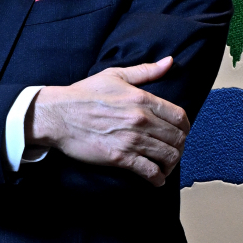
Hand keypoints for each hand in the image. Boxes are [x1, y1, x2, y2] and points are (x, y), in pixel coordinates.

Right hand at [28, 57, 187, 185]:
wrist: (58, 115)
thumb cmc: (83, 94)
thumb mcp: (115, 75)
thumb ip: (146, 71)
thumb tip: (170, 62)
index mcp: (143, 99)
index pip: (179, 117)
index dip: (185, 128)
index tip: (181, 134)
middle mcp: (141, 120)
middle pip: (177, 138)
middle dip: (179, 148)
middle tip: (173, 152)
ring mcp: (131, 140)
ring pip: (167, 156)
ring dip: (170, 164)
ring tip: (166, 167)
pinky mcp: (120, 157)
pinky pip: (149, 171)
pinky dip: (157, 179)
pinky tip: (157, 180)